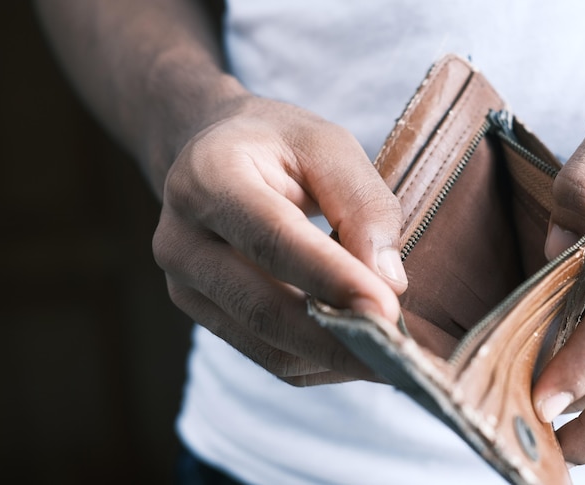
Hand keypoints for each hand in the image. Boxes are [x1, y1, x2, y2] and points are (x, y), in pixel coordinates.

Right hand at [152, 94, 408, 385]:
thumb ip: (362, 204)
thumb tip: (390, 283)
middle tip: (402, 354)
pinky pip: (269, 358)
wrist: (213, 155)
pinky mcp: (204, 317)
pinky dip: (321, 363)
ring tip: (392, 355)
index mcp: (209, 177)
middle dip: (338, 339)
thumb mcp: (328, 146)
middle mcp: (182, 239)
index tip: (388, 310)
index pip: (273, 239)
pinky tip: (359, 350)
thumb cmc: (278, 145)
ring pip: (267, 347)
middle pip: (263, 309)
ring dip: (335, 359)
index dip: (331, 279)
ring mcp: (185, 286)